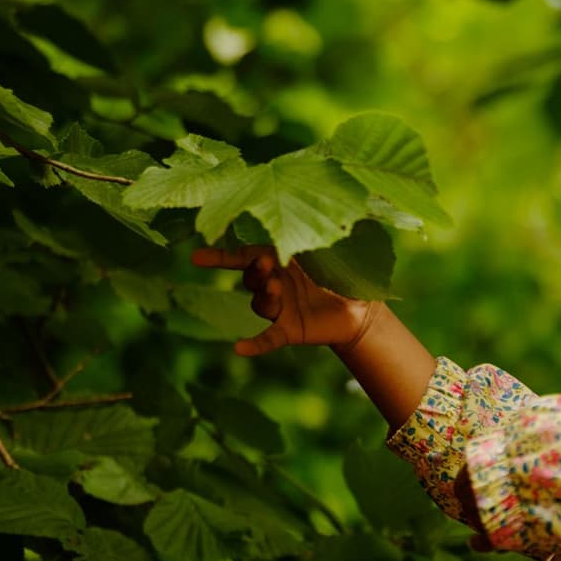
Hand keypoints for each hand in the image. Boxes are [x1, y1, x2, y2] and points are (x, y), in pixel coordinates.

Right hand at [191, 245, 375, 356]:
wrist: (364, 308)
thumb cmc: (344, 273)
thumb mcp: (329, 253)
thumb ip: (313, 238)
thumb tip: (311, 212)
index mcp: (280, 260)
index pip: (244, 256)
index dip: (219, 257)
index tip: (196, 258)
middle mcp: (275, 283)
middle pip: (250, 278)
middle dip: (255, 271)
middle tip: (267, 263)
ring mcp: (280, 308)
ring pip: (260, 303)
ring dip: (265, 296)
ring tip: (277, 287)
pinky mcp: (290, 330)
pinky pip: (267, 338)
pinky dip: (255, 344)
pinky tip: (239, 348)